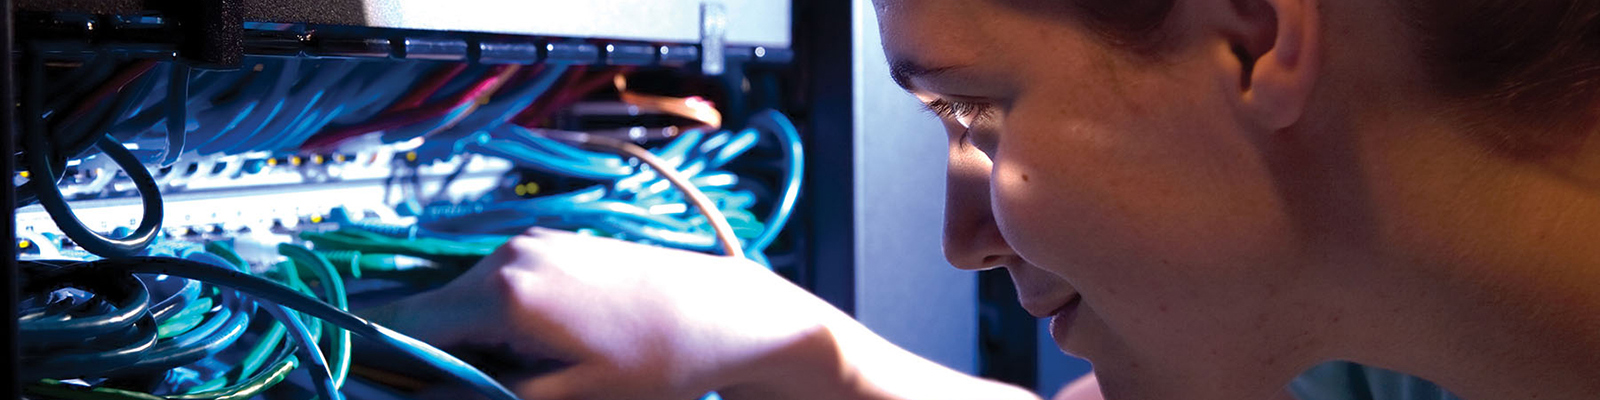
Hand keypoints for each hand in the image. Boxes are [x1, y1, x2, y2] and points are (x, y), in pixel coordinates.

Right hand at [362, 228, 831, 399]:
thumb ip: (477, 399)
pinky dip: (498, 324)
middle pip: (428, 314)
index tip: (364, 387)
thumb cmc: (657, 364)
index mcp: (502, 294)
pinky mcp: (551, 247)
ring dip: (469, 345)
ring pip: (463, 303)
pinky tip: (542, 352)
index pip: (398, 324)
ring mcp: (530, 246)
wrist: (726, 316)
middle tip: (474, 393)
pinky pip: (497, 289)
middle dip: (431, 361)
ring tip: (526, 378)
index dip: (374, 362)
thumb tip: (414, 396)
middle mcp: (506, 257)